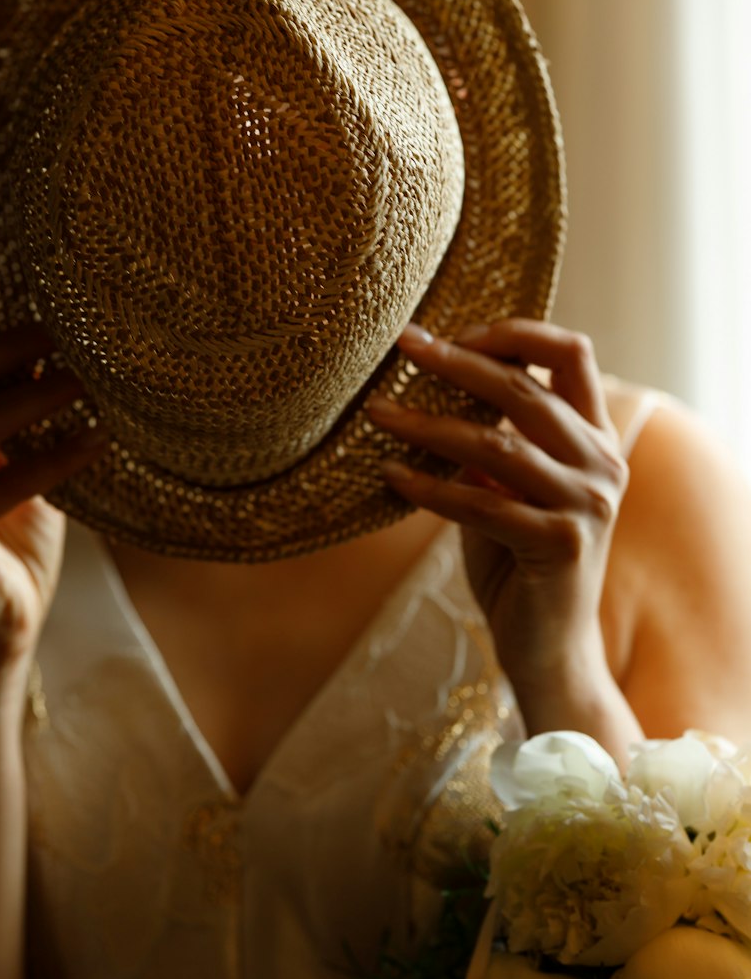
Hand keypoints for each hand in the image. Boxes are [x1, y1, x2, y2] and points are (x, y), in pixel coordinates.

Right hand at [0, 252, 105, 671]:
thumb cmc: (18, 542)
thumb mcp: (25, 460)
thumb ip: (27, 408)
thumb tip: (59, 343)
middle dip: (4, 342)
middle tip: (65, 328)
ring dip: (38, 393)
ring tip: (93, 378)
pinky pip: (6, 483)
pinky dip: (57, 456)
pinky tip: (102, 440)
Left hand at [367, 319, 628, 700]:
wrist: (548, 646)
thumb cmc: (516, 558)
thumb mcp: (509, 486)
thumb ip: (494, 436)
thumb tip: (431, 375)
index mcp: (595, 436)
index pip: (572, 353)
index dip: (514, 333)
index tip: (453, 331)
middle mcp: (601, 463)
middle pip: (524, 389)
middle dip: (457, 362)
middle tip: (403, 345)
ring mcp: (586, 505)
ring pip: (495, 445)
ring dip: (427, 425)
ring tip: (377, 411)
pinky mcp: (558, 545)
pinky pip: (480, 505)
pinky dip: (429, 488)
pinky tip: (390, 475)